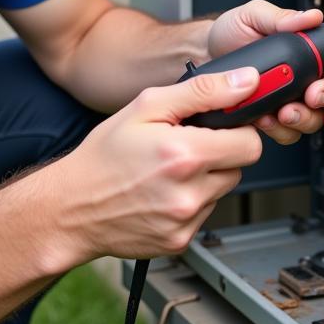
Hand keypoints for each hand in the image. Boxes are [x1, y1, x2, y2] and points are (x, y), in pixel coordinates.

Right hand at [50, 67, 263, 261]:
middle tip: (185, 146)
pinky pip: (205, 213)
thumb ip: (204, 90)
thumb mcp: (148, 106)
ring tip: (168, 170)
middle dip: (220, 153)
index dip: (237, 130)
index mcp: (185, 154)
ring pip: (222, 190)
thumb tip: (247, 82)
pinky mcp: (180, 241)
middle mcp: (190, 193)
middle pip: (239, 167)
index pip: (251, 144)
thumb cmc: (104, 154)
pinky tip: (162, 192)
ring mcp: (185, 222)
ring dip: (205, 177)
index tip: (216, 127)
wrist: (72, 207)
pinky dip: (190, 201)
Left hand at [207, 0, 323, 145]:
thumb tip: (311, 16)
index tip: (318, 92)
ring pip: (312, 122)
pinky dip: (278, 130)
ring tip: (279, 113)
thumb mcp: (254, 15)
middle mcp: (305, 80)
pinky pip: (287, 133)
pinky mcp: (273, 119)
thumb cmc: (232, 32)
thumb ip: (282, 17)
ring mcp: (290, 102)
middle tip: (306, 103)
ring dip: (300, 121)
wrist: (203, 54)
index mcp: (307, 56)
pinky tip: (263, 119)